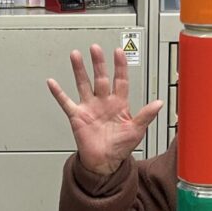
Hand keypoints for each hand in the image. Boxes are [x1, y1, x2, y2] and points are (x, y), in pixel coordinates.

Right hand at [47, 45, 162, 176]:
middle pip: (100, 77)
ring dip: (79, 70)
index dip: (120, 66)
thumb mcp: (137, 131)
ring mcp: (89, 108)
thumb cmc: (120, 148)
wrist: (104, 162)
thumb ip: (146, 115)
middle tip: (95, 48)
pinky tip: (52, 82)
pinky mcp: (77, 117)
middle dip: (98, 62)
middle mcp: (103, 102)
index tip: (119, 52)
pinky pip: (66, 102)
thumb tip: (159, 103)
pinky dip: (58, 93)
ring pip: (83, 84)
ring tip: (76, 55)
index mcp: (119, 104)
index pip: (120, 80)